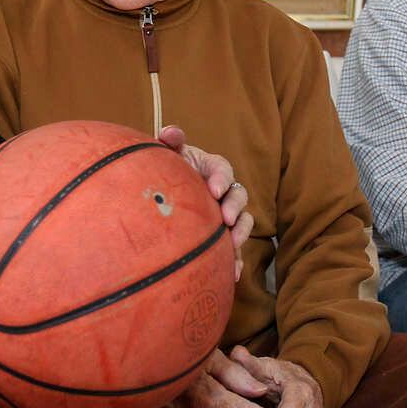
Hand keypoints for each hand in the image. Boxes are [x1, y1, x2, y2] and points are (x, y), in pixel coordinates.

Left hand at [159, 125, 252, 280]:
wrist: (163, 196)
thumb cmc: (168, 171)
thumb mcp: (168, 154)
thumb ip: (170, 141)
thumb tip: (169, 132)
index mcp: (211, 168)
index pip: (222, 168)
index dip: (221, 178)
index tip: (214, 189)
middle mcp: (223, 191)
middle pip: (238, 195)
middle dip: (235, 207)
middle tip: (226, 218)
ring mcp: (225, 214)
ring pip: (243, 221)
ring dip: (241, 233)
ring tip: (233, 243)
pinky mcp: (223, 235)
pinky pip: (235, 248)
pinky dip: (236, 261)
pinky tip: (232, 275)